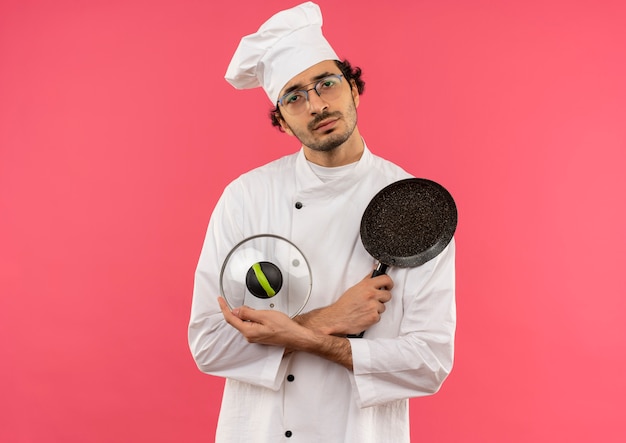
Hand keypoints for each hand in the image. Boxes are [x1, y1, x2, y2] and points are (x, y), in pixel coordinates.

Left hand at [218, 297, 353, 368]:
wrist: (295, 335)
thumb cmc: (283, 327)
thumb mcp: (264, 315)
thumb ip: (248, 313)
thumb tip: (236, 310)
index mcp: (249, 331)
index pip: (231, 319)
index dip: (224, 308)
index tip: (220, 300)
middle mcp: (249, 336)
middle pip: (236, 321)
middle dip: (234, 310)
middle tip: (235, 301)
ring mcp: (254, 337)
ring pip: (243, 323)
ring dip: (244, 314)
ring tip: (253, 308)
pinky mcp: (259, 336)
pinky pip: (249, 325)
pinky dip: (250, 318)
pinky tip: (256, 314)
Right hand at [296, 272, 393, 335]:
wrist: (337, 318)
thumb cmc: (345, 304)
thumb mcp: (355, 288)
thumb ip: (367, 279)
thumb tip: (375, 269)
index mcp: (366, 286)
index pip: (386, 279)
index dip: (389, 283)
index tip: (388, 286)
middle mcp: (371, 294)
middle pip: (388, 295)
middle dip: (382, 298)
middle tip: (374, 300)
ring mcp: (373, 306)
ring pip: (383, 307)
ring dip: (377, 309)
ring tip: (366, 309)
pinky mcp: (374, 317)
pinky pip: (379, 316)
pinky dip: (373, 317)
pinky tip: (365, 315)